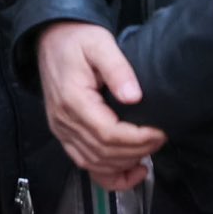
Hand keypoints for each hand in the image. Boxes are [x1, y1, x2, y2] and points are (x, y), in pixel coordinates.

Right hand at [37, 21, 167, 190]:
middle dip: (137, 151)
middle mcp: (64, 122)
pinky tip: (132, 171)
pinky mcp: (65, 134)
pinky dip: (109, 175)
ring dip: (125, 164)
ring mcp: (62, 131)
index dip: (136, 139)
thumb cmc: (77, 38)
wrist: (52, 38)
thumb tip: (134, 97)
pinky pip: (86, 164)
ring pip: (95, 164)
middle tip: (161, 138)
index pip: (107, 134)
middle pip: (103, 153)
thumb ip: (117, 69)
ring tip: (149, 150)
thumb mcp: (99, 43)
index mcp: (72, 100)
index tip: (159, 132)